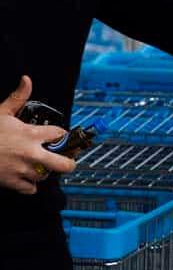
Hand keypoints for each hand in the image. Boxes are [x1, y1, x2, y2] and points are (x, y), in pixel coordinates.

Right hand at [0, 77, 75, 194]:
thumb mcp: (1, 112)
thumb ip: (18, 97)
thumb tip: (26, 80)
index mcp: (31, 134)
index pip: (60, 134)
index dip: (62, 134)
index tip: (60, 135)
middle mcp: (31, 153)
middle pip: (64, 163)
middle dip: (70, 161)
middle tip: (69, 158)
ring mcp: (22, 170)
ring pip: (46, 176)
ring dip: (46, 171)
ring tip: (41, 165)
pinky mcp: (12, 182)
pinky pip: (30, 189)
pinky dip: (31, 185)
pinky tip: (28, 177)